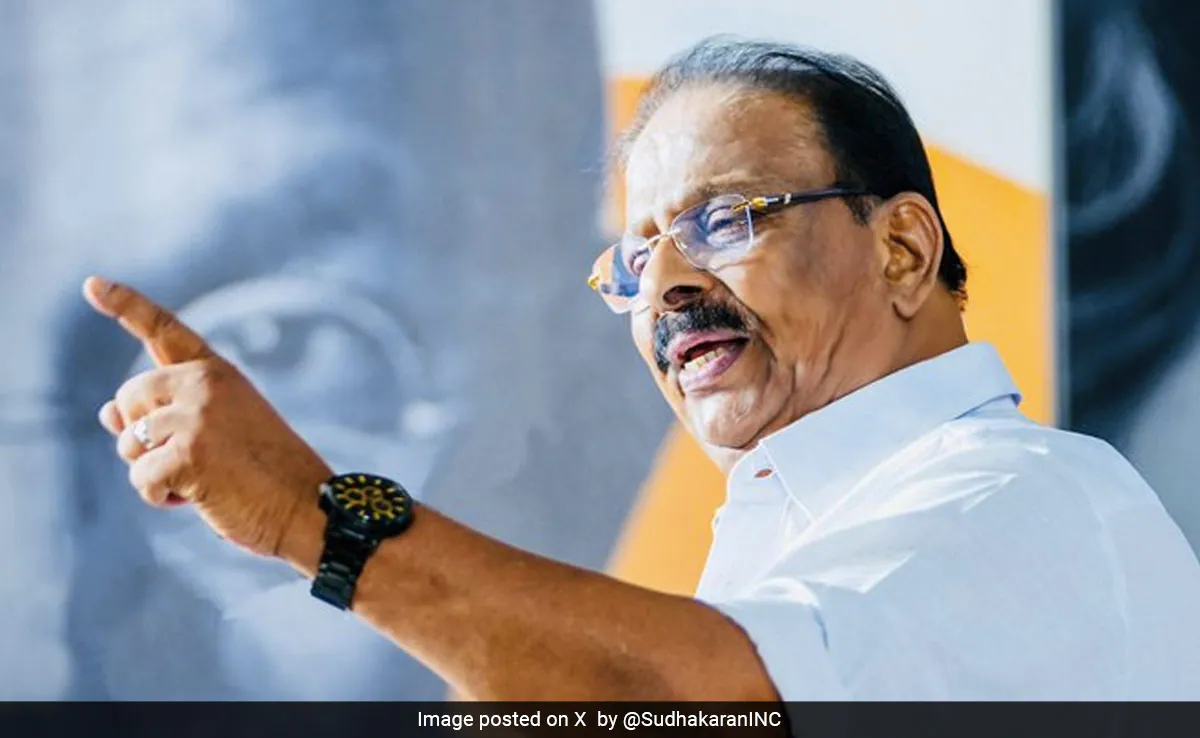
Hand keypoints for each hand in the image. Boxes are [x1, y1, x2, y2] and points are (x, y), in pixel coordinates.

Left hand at [84, 276, 332, 557]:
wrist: (308, 506)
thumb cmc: (265, 474)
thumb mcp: (215, 433)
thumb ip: (162, 415)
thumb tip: (105, 412)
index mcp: (217, 372)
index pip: (164, 330)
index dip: (125, 304)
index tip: (93, 284)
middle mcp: (204, 384)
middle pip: (127, 399)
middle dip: (140, 435)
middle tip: (189, 458)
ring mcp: (196, 416)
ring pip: (128, 444)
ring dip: (153, 472)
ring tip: (204, 480)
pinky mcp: (188, 454)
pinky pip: (141, 479)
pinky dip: (162, 497)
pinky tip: (200, 498)